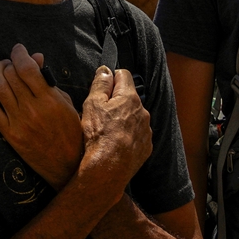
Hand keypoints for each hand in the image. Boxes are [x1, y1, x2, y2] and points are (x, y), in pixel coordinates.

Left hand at [0, 45, 83, 188]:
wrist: (67, 166)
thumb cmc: (71, 133)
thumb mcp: (67, 104)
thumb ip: (50, 81)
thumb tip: (36, 58)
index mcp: (50, 100)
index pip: (27, 69)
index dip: (20, 54)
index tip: (19, 49)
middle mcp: (32, 109)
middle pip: (11, 76)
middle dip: (9, 63)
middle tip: (11, 61)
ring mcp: (18, 121)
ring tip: (0, 68)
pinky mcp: (8, 133)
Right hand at [78, 66, 152, 197]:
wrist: (108, 168)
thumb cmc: (98, 135)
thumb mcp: (92, 104)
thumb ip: (100, 83)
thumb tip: (106, 70)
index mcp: (130, 98)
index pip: (124, 75)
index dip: (111, 78)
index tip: (102, 88)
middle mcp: (142, 112)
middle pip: (129, 97)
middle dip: (117, 101)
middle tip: (101, 113)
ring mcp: (146, 131)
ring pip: (133, 117)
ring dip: (123, 119)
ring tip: (107, 131)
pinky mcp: (146, 147)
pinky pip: (137, 134)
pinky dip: (128, 135)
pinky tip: (115, 142)